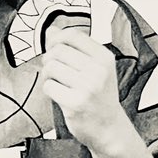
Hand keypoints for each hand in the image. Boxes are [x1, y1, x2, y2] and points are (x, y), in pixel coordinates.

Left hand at [38, 32, 136, 156]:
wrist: (109, 127)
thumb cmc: (100, 97)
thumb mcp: (96, 69)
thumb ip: (74, 49)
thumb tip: (51, 30)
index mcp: (104, 58)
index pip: (72, 35)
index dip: (57, 39)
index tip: (54, 48)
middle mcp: (98, 71)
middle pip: (58, 50)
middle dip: (49, 59)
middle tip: (55, 71)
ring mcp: (88, 87)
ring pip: (51, 67)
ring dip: (47, 75)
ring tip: (56, 83)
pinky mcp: (75, 103)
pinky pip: (48, 86)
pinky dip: (49, 90)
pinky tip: (59, 94)